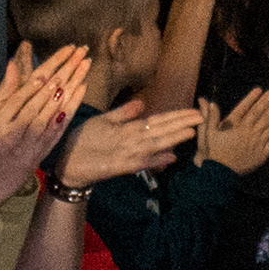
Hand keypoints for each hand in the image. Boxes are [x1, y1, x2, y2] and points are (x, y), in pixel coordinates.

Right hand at [0, 44, 93, 201]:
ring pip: (54, 110)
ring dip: (71, 86)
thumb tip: (1, 75)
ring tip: (84, 67)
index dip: (39, 76)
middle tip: (78, 53)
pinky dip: (70, 109)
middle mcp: (16, 133)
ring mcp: (31, 144)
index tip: (54, 61)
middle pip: (42, 98)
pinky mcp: (41, 153)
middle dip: (62, 73)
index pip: (20, 96)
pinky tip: (80, 92)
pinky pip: (59, 128)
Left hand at [58, 103, 199, 189]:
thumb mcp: (103, 121)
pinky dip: (155, 160)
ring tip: (191, 132)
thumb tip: (143, 103)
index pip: (158, 121)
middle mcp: (134, 141)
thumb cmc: (84, 141)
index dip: (176, 115)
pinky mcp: (119, 166)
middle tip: (201, 117)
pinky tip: (171, 157)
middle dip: (181, 124)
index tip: (194, 110)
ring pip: (155, 144)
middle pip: (161, 131)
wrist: (67, 160)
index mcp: (131, 130)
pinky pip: (140, 162)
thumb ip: (123, 113)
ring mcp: (128, 154)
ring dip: (173, 139)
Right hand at [201, 88, 268, 175]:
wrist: (219, 173)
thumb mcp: (207, 133)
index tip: (263, 91)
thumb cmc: (212, 152)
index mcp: (236, 127)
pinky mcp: (260, 156)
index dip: (256, 99)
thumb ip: (209, 116)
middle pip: (263, 117)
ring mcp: (256, 145)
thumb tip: (205, 101)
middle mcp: (249, 134)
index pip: (248, 109)